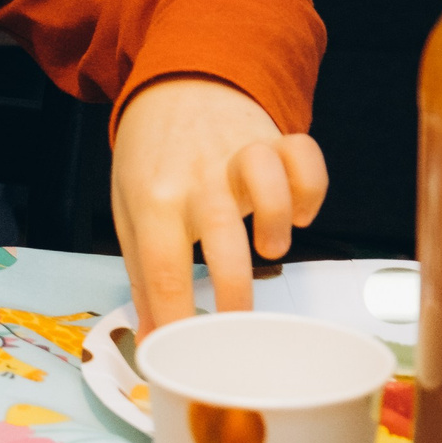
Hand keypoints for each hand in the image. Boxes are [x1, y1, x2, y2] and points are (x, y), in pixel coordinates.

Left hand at [110, 76, 326, 331]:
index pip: (163, 271)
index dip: (177, 321)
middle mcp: (196, 177)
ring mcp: (237, 153)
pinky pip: (304, 156)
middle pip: (219, 238)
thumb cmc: (151, 157)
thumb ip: (144, 278)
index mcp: (152, 199)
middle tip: (239, 329)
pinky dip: (310, 188)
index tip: (187, 359)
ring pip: (266, 185)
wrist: (175, 83)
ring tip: (270, 248)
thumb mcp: (131, 210)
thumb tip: (153, 344)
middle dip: (235, 294)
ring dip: (274, 223)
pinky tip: (298, 212)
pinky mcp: (274, 137)